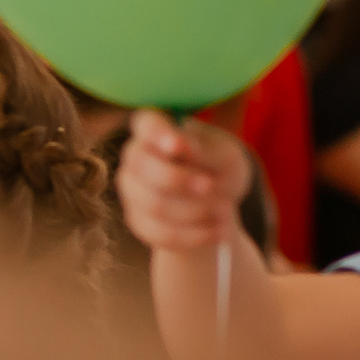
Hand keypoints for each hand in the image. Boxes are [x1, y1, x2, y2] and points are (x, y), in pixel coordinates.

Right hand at [118, 109, 252, 254]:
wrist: (218, 202)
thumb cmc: (219, 168)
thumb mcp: (223, 155)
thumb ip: (202, 150)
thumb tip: (179, 145)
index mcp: (155, 130)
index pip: (147, 125)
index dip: (157, 134)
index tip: (177, 145)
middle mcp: (135, 158)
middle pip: (143, 168)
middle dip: (179, 180)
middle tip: (210, 185)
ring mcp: (132, 191)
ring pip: (155, 204)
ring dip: (195, 211)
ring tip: (226, 210)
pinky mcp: (139, 222)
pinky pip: (162, 233)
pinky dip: (195, 235)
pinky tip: (219, 230)